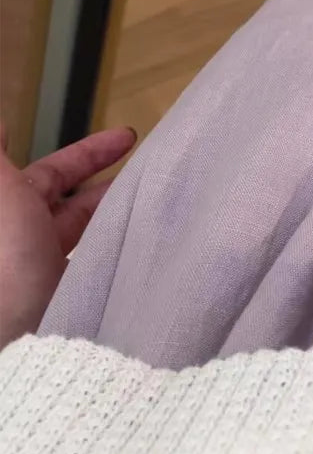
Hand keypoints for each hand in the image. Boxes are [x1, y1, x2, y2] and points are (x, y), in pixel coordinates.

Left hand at [0, 126, 135, 347]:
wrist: (12, 333)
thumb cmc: (0, 255)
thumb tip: (3, 119)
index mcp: (4, 206)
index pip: (49, 171)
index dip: (85, 153)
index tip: (124, 136)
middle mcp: (22, 235)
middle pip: (72, 195)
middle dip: (106, 173)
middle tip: (145, 152)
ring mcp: (47, 265)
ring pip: (89, 224)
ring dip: (118, 205)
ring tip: (155, 190)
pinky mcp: (68, 290)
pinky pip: (101, 254)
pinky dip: (121, 240)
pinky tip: (145, 230)